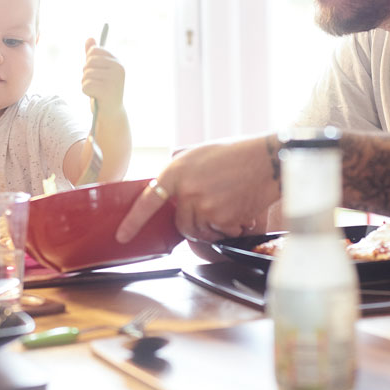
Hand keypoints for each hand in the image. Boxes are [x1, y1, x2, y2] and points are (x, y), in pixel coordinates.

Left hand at [81, 36, 124, 109]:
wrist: (110, 113)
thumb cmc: (103, 90)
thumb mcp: (98, 71)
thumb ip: (93, 55)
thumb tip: (89, 38)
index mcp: (117, 62)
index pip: (94, 51)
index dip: (89, 62)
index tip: (96, 72)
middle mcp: (118, 69)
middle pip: (88, 62)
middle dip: (86, 74)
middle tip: (96, 84)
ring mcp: (114, 80)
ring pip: (86, 74)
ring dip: (86, 83)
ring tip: (96, 91)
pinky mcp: (107, 91)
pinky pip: (85, 85)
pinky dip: (86, 92)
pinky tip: (95, 96)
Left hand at [115, 136, 278, 243]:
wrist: (267, 159)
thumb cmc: (238, 153)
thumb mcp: (200, 153)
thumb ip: (182, 173)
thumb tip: (170, 191)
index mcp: (177, 170)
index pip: (148, 200)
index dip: (133, 221)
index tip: (122, 236)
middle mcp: (187, 189)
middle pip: (181, 223)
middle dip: (194, 222)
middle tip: (213, 210)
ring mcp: (204, 205)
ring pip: (200, 231)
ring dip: (213, 226)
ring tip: (230, 205)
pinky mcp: (222, 218)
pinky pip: (221, 233)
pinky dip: (231, 227)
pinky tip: (241, 210)